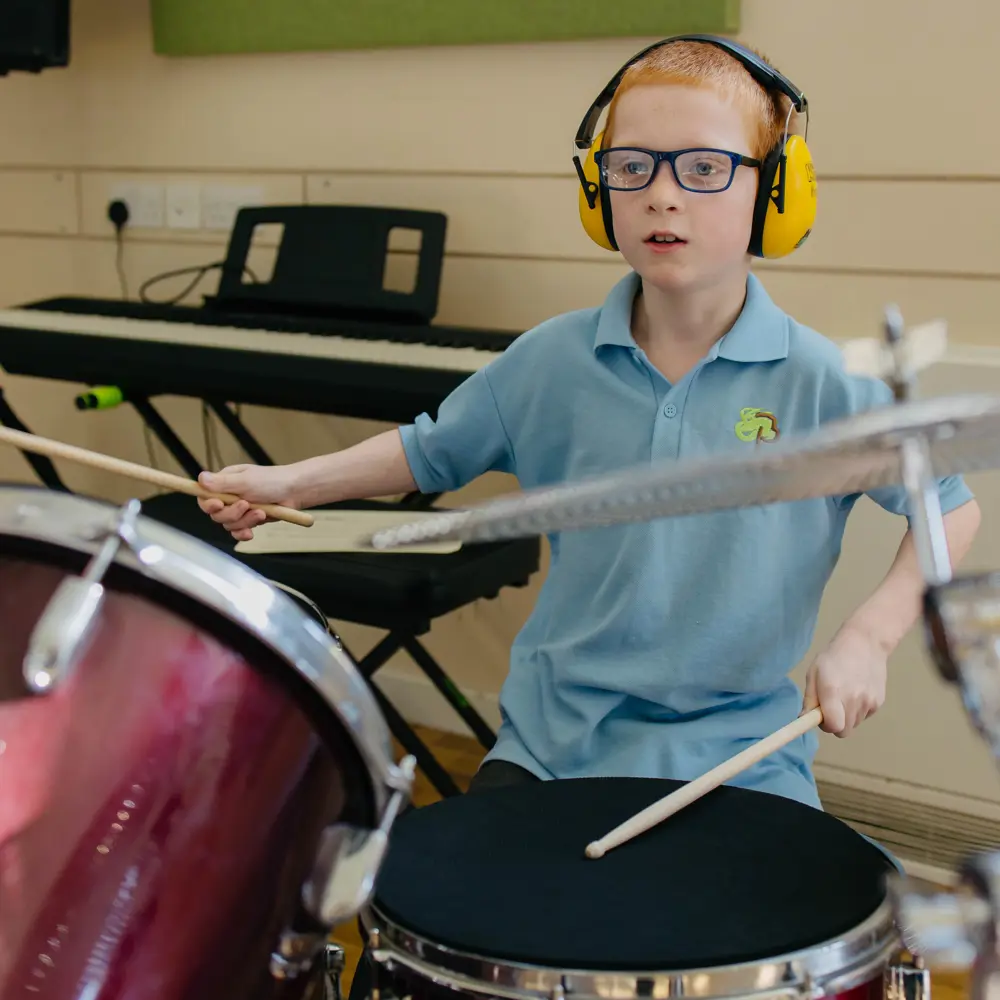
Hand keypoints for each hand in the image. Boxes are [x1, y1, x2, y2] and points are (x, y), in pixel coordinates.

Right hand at [197, 464, 299, 541]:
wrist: (295, 492)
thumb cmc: (272, 481)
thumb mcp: (246, 480)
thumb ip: (223, 483)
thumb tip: (200, 478)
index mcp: (224, 483)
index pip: (204, 497)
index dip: (208, 504)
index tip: (219, 504)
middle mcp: (229, 497)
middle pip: (216, 515)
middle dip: (232, 513)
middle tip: (247, 505)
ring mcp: (239, 510)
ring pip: (229, 525)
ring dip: (244, 521)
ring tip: (261, 512)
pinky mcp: (249, 520)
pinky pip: (238, 532)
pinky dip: (244, 533)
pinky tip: (251, 532)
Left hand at [802, 623, 887, 737]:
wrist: (866, 643)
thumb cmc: (834, 657)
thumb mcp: (814, 672)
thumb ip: (810, 698)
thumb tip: (804, 719)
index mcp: (833, 691)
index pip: (833, 726)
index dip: (825, 726)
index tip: (821, 717)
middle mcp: (853, 699)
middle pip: (844, 731)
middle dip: (835, 723)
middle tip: (831, 707)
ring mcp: (869, 702)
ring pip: (855, 724)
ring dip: (847, 716)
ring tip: (845, 694)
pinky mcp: (879, 702)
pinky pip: (865, 716)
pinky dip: (859, 710)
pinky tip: (857, 691)